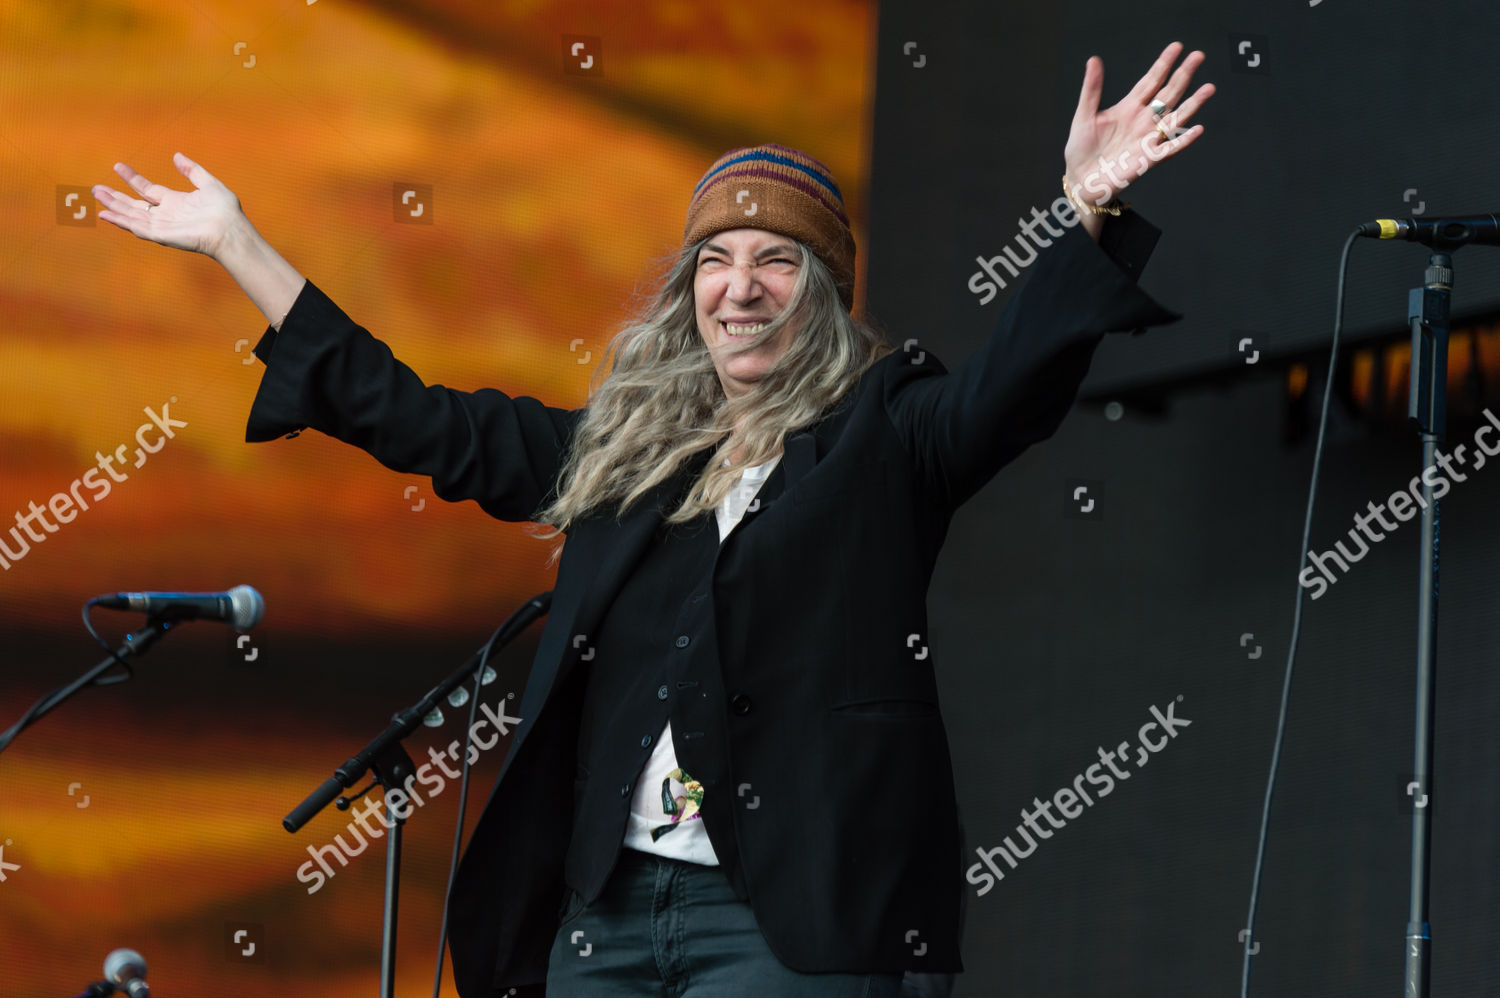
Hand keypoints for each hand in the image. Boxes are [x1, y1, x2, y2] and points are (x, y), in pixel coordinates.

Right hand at [93, 152, 245, 259]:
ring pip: (131, 215)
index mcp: (175, 202)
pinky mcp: (162, 236)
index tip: (117, 166)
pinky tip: (107, 214)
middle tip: (96, 188)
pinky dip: (122, 221)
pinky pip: (138, 228)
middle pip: (134, 205)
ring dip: (113, 206)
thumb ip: (192, 170)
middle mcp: (166, 215)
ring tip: (96, 196)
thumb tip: (177, 155)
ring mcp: (163, 226)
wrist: (231, 230)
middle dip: (115, 197)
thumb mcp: (208, 183)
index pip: (147, 189)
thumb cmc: (225, 211)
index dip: (131, 178)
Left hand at [1063, 41, 1214, 210]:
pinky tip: (1197, 129)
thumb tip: (1094, 60)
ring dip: (1192, 104)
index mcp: (1128, 108)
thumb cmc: (1081, 148)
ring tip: (1209, 88)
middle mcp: (1143, 121)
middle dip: (1183, 75)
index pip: (1150, 81)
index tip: (1177, 46)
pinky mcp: (1148, 160)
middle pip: (1168, 94)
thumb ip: (1091, 89)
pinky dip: (1183, 140)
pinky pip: (1170, 149)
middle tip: (1198, 56)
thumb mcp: (1084, 115)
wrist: (1080, 179)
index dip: (1163, 64)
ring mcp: (1148, 139)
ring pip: (1175, 118)